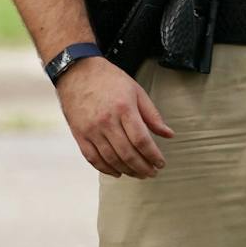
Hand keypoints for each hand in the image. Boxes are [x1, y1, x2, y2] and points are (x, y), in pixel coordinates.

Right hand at [56, 58, 172, 177]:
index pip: (141, 140)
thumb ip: (152, 115)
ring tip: (139, 174)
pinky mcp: (79, 134)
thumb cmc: (109, 80)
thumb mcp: (136, 91)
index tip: (160, 163)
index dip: (153, 155)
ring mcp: (91, 129)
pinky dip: (106, 169)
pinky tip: (117, 172)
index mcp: (123, 109)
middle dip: (143, 167)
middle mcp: (106, 121)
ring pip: (111, 159)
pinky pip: (92, 158)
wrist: (76, 71)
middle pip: (127, 153)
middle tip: (152, 173)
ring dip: (127, 171)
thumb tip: (169, 134)